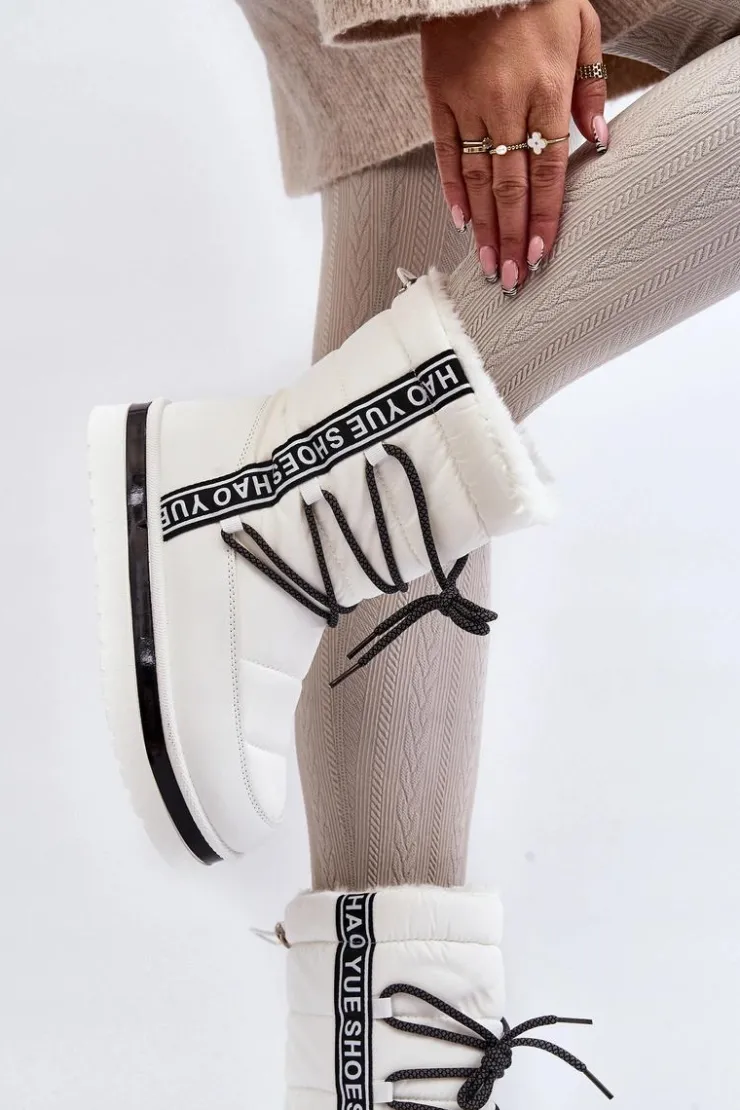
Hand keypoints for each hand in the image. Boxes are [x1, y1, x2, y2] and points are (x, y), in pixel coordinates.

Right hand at [421, 0, 607, 293]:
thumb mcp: (581, 25)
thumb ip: (590, 85)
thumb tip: (599, 139)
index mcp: (546, 89)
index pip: (548, 169)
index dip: (543, 216)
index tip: (539, 253)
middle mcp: (506, 103)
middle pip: (511, 186)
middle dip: (511, 237)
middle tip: (510, 277)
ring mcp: (468, 104)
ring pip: (478, 178)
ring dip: (483, 227)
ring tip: (486, 263)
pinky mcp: (438, 99)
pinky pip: (445, 154)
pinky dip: (452, 189)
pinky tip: (460, 221)